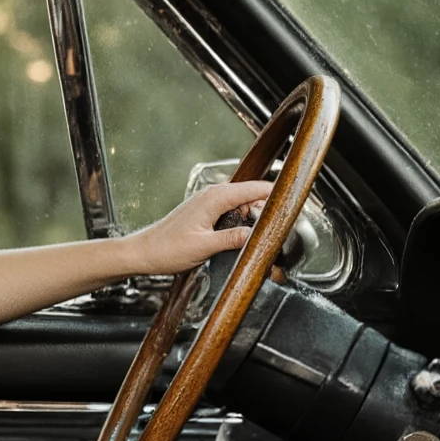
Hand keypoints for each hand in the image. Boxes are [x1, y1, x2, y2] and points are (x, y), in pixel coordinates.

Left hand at [125, 178, 273, 275]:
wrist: (143, 252)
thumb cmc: (167, 249)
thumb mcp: (204, 247)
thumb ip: (233, 238)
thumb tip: (258, 234)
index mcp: (215, 198)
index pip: (256, 188)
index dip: (278, 194)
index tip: (296, 203)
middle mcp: (212, 195)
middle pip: (253, 194)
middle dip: (268, 207)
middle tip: (281, 228)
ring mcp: (208, 202)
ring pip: (243, 202)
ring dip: (255, 214)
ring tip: (266, 233)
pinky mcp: (205, 212)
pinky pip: (232, 209)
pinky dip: (242, 218)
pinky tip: (245, 233)